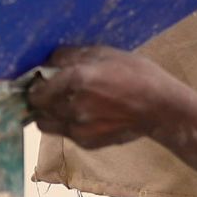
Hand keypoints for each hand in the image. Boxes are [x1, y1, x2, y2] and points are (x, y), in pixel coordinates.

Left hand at [28, 45, 184, 148]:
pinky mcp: (87, 142)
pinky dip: (66, 124)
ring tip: (64, 104)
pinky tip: (84, 114)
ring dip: (49, 114)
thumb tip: (49, 60)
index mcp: (76, 80)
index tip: (40, 80)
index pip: (36, 89)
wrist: (161, 108)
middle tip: (50, 91)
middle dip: (40, 99)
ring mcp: (79, 128)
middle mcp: (73, 106)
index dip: (35, 85)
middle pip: (37, 109)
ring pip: (46, 124)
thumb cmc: (137, 74)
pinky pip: (65, 133)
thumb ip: (72, 56)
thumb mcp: (105, 53)